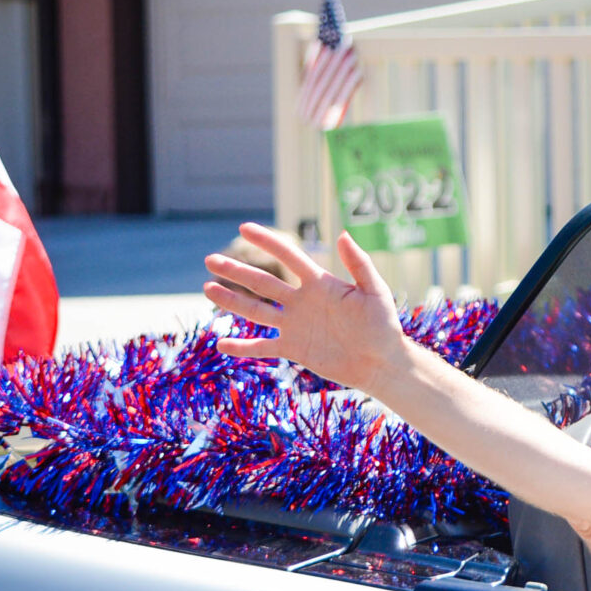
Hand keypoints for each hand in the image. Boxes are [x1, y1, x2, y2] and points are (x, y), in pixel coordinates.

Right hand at [203, 224, 410, 392]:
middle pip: (263, 282)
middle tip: (211, 259)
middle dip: (236, 271)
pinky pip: (263, 347)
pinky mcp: (294, 349)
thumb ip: (360, 265)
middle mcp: (302, 301)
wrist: (382, 362)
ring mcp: (295, 325)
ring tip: (207, 289)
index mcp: (320, 284)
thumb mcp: (375, 292)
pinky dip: (242, 347)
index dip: (268, 242)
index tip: (244, 227)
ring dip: (232, 301)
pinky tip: (221, 344)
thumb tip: (343, 235)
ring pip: (256, 310)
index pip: (289, 257)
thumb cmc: (384, 325)